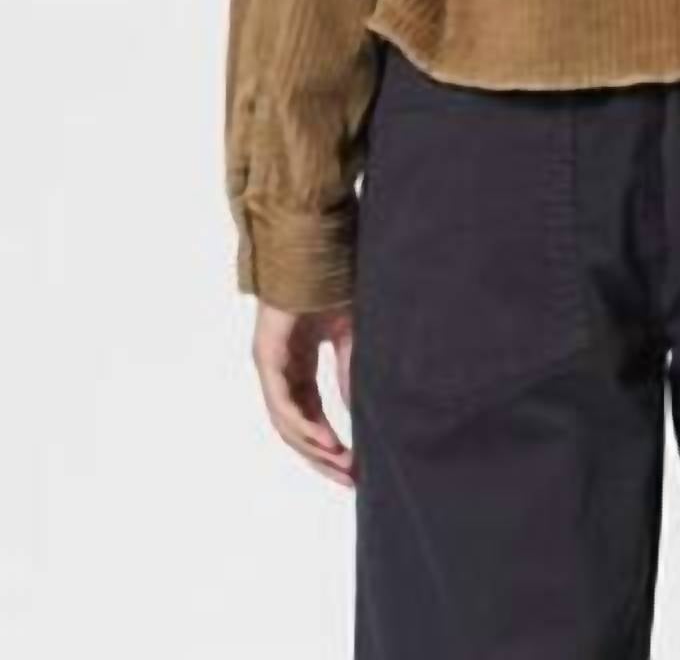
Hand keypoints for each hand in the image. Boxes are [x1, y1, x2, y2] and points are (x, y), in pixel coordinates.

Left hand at [252, 300, 355, 487]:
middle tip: (350, 480)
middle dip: (323, 458)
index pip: (310, 418)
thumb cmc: (330, 287)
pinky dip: (302, 424)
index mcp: (298, 368)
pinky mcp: (268, 354)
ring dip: (314, 448)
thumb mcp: (348, 338)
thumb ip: (349, 373)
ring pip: (287, 422)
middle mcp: (281, 371)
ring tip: (342, 463)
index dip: (330, 446)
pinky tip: (323, 440)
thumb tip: (360, 412)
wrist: (316, 252)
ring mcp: (272, 364)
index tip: (355, 468)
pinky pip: (281, 400)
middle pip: (296, 429)